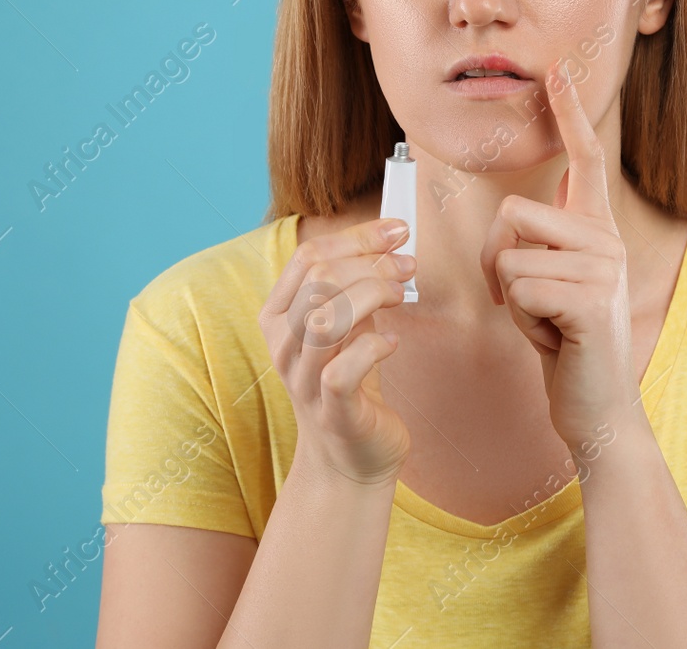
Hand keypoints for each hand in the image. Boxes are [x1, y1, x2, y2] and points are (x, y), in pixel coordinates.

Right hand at [258, 217, 415, 487]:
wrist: (351, 455)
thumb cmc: (351, 381)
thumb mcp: (347, 325)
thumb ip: (356, 286)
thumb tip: (391, 239)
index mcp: (278, 316)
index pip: (307, 256)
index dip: (357, 237)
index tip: (398, 231)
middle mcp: (282, 346)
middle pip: (318, 280)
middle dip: (371, 263)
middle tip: (408, 267)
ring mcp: (303, 381)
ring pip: (325, 319)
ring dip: (372, 296)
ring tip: (401, 297)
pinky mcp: (331, 412)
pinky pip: (342, 371)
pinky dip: (374, 347)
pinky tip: (393, 342)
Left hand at [479, 58, 637, 450]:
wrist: (597, 408)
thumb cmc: (564, 346)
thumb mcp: (545, 287)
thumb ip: (535, 249)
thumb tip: (505, 230)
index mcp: (596, 230)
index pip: (585, 159)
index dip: (569, 114)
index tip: (558, 71)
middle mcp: (606, 239)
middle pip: (512, 214)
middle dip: (494, 263)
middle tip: (523, 304)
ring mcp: (603, 267)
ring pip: (507, 256)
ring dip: (509, 300)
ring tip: (545, 324)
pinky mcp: (590, 299)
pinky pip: (518, 288)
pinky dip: (521, 321)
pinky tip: (553, 339)